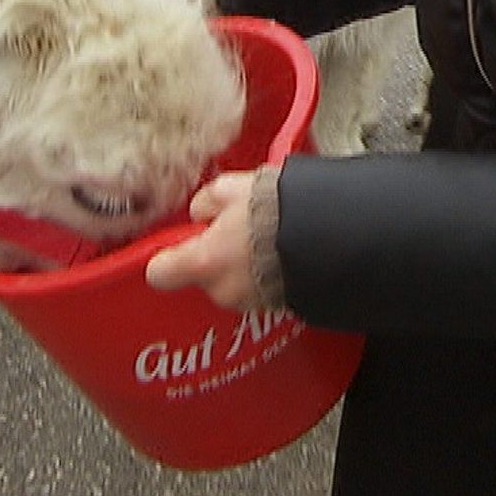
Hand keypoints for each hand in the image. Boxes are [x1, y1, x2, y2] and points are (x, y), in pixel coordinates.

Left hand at [145, 166, 273, 311]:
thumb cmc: (281, 208)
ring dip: (242, 264)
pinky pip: (259, 290)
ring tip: (265, 236)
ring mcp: (252, 302)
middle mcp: (224, 289)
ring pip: (232, 283)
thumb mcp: (233, 188)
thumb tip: (201, 212)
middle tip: (236, 228)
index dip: (164, 258)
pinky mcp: (278, 307)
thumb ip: (207, 201)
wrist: (335, 232)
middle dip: (215, 255)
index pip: (160, 273)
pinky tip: (282, 251)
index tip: (172, 246)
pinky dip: (265, 275)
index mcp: (205, 261)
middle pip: (203, 275)